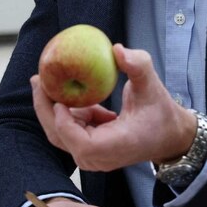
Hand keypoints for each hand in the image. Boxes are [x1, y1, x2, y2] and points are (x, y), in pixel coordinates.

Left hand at [31, 44, 196, 171]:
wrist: (168, 136)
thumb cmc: (161, 114)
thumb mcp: (152, 87)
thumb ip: (138, 66)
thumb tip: (116, 49)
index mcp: (112, 147)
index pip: (79, 140)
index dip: (63, 120)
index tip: (58, 96)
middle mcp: (97, 157)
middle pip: (60, 136)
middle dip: (44, 108)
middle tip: (37, 79)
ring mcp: (91, 156)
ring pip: (60, 133)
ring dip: (52, 106)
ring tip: (45, 79)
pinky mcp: (89, 149)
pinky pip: (69, 130)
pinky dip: (66, 110)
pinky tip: (69, 91)